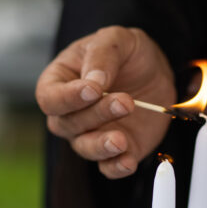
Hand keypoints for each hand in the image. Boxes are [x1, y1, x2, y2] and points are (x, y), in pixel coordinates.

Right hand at [36, 26, 175, 178]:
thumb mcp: (117, 40)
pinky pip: (109, 166)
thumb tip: (92, 83)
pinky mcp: (117, 148)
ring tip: (121, 140)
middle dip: (96, 115)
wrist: (156, 72)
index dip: (68, 98)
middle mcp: (72, 112)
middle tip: (125, 101)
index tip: (93, 90)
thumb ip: (102, 56)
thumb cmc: (129, 53)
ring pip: (86, 148)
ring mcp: (94, 133)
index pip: (50, 97)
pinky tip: (128, 161)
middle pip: (68, 124)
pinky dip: (117, 167)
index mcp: (62, 82)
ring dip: (102, 146)